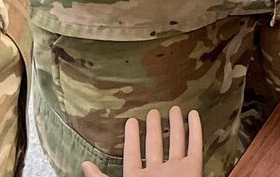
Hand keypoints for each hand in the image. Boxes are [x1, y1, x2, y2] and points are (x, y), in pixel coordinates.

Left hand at [81, 106, 201, 176]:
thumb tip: (84, 164)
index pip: (133, 155)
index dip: (131, 138)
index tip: (131, 121)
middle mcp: (158, 173)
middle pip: (156, 146)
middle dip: (155, 128)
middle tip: (154, 111)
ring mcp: (176, 170)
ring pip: (176, 142)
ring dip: (176, 125)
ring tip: (174, 109)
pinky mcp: (193, 168)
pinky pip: (195, 146)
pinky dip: (195, 129)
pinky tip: (193, 115)